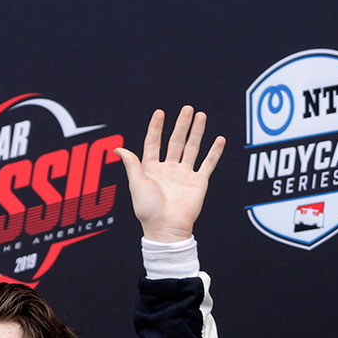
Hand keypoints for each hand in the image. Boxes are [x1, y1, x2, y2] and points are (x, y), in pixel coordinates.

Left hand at [115, 105, 224, 242]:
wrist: (166, 228)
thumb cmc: (148, 210)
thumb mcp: (136, 184)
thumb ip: (131, 164)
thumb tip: (118, 149)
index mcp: (151, 169)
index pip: (153, 143)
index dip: (156, 128)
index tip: (160, 113)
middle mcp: (168, 170)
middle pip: (176, 141)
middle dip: (181, 125)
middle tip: (187, 109)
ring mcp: (184, 175)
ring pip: (192, 148)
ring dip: (197, 132)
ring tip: (201, 115)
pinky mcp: (198, 182)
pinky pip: (208, 164)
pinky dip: (214, 152)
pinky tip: (219, 139)